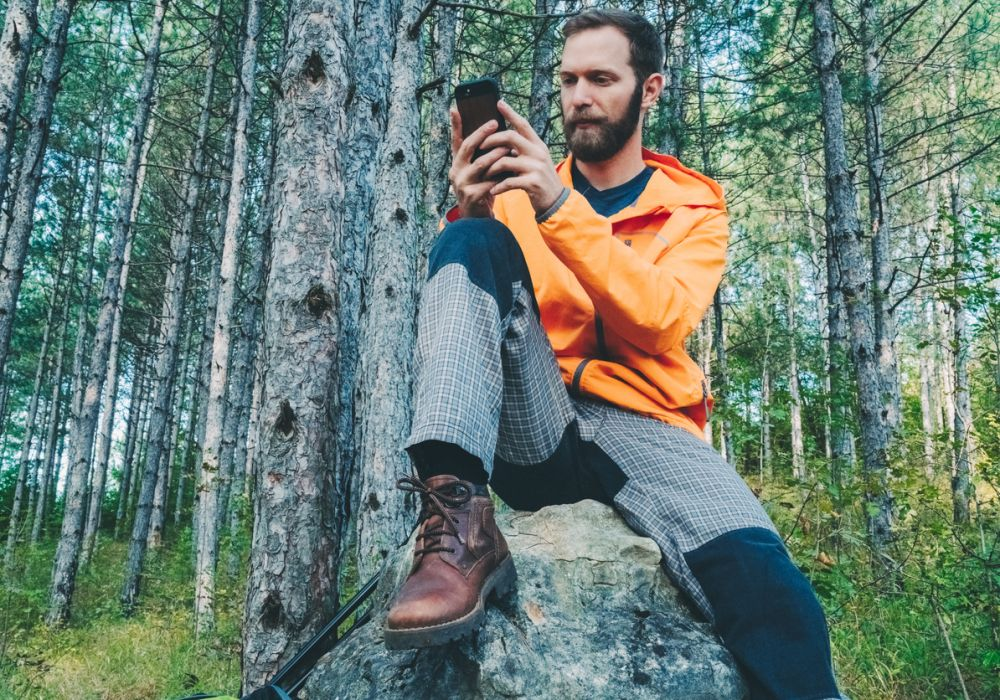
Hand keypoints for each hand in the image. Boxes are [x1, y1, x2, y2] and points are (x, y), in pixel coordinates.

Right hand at [448, 108, 510, 217]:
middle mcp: (456, 171)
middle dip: (482, 134)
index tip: (455, 108)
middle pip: (468, 147)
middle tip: (495, 123)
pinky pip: (489, 182)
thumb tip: (498, 135)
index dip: (455, 125)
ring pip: (480, 164)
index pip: (456, 141)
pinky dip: (501, 176)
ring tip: (508, 147)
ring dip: (496, 155)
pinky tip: (511, 172)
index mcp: (457, 163)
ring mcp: (462, 184)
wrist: (477, 219)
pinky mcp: (471, 196)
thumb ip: (482, 156)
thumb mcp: (480, 172)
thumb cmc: (481, 190)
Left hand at [479, 100, 565, 214]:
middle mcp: (538, 153)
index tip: (499, 103)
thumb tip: (504, 141)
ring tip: (485, 174)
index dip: (510, 113)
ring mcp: (536, 167)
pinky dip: (498, 187)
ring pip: (505, 160)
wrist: (556, 202)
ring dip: (491, 168)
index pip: (523, 124)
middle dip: (492, 140)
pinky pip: (509, 181)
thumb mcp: (535, 161)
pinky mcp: (532, 183)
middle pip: (510, 137)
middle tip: (480, 146)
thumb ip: (523, 151)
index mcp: (538, 145)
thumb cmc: (540, 180)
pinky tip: (493, 190)